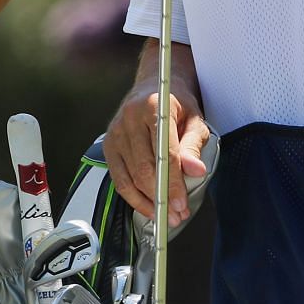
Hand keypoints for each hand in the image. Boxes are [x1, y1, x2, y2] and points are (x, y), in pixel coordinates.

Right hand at [103, 77, 212, 228]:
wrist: (152, 87)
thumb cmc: (176, 104)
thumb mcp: (194, 119)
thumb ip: (193, 145)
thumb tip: (195, 171)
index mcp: (153, 107)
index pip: (164, 153)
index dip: (173, 182)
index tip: (181, 204)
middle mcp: (129, 118)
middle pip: (144, 168)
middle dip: (161, 197)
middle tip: (176, 216)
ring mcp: (115, 132)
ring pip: (129, 177)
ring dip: (147, 202)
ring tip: (165, 216)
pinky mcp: (107, 144)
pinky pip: (118, 178)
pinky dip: (132, 197)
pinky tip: (147, 207)